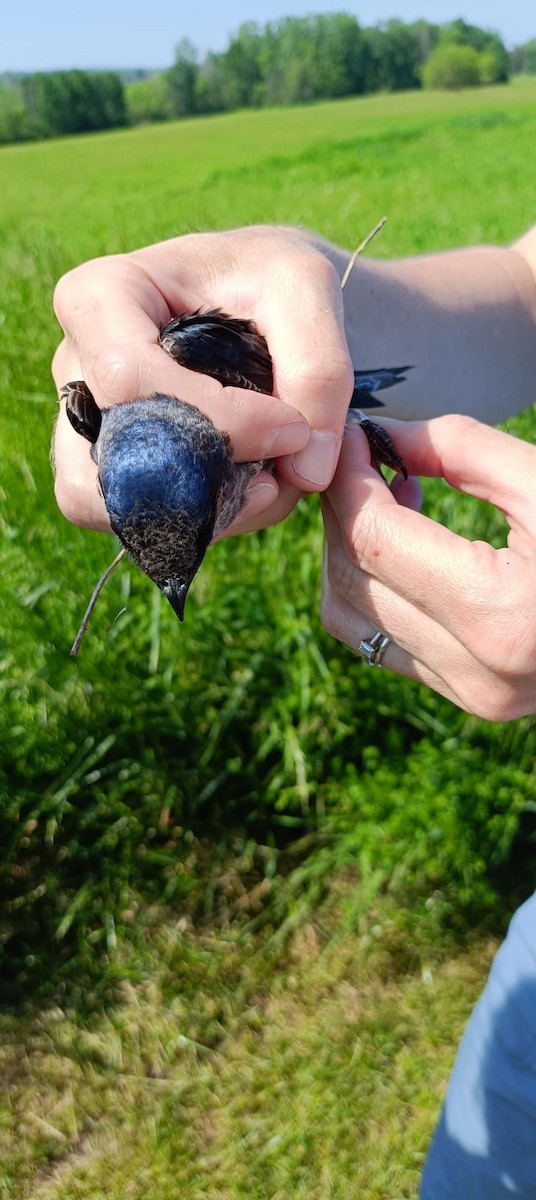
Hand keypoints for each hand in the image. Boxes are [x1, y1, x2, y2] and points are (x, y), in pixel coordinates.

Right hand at [52, 225, 352, 534]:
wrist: (261, 300)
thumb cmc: (271, 278)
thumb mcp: (307, 289)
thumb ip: (319, 371)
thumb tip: (306, 473)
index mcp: (99, 297)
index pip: (129, 379)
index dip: (215, 421)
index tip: (292, 428)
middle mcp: (75, 366)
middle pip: (113, 456)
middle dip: (208, 480)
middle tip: (279, 472)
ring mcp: (88, 425)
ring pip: (118, 507)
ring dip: (208, 514)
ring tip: (270, 484)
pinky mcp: (112, 471)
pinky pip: (141, 524)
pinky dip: (209, 522)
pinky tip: (254, 490)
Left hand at [321, 415, 535, 719]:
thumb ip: (461, 449)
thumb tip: (380, 437)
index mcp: (503, 615)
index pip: (376, 538)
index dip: (350, 477)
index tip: (351, 433)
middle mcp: (478, 671)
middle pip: (353, 574)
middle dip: (344, 508)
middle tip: (366, 457)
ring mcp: (471, 694)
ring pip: (349, 616)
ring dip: (350, 550)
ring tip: (395, 499)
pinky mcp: (469, 698)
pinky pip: (378, 641)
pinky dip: (373, 588)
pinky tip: (410, 546)